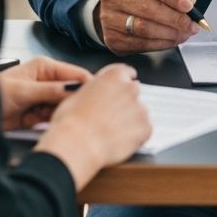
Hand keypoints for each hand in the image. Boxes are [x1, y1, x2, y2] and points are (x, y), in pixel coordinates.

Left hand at [0, 56, 92, 129]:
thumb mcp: (24, 91)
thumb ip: (50, 91)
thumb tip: (74, 88)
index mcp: (45, 68)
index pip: (74, 74)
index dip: (85, 85)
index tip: (96, 97)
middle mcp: (47, 82)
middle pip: (69, 93)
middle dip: (68, 103)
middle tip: (67, 112)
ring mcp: (42, 99)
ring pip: (61, 108)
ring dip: (56, 115)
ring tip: (44, 117)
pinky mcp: (36, 115)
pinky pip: (49, 120)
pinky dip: (46, 124)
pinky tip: (36, 123)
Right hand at [36, 63, 151, 190]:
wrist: (77, 144)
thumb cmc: (71, 121)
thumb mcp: (78, 94)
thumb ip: (95, 90)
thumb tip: (95, 96)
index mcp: (114, 75)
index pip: (127, 72)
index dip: (122, 83)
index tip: (119, 91)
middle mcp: (131, 88)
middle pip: (133, 93)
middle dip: (125, 103)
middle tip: (111, 117)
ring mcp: (140, 108)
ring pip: (139, 113)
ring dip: (130, 120)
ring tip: (112, 133)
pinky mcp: (145, 128)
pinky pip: (144, 131)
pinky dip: (136, 137)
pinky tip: (119, 142)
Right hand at [96, 0, 200, 54]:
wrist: (120, 7)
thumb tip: (189, 0)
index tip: (188, 4)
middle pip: (146, 7)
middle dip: (173, 17)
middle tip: (191, 23)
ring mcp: (108, 18)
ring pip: (143, 28)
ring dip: (169, 33)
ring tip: (185, 32)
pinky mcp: (112, 39)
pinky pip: (140, 44)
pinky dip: (161, 43)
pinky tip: (173, 39)